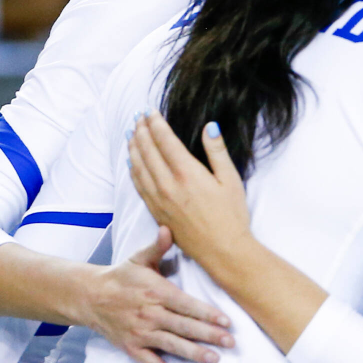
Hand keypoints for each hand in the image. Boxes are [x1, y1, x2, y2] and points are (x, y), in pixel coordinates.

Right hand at [84, 225, 233, 362]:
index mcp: (156, 293)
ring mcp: (141, 333)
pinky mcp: (132, 348)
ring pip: (171, 345)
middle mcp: (150, 314)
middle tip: (231, 342)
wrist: (89, 297)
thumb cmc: (121, 277)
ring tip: (215, 359)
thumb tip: (168, 228)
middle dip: (208, 335)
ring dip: (194, 353)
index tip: (227, 321)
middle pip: (183, 327)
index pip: (186, 305)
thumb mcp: (138, 259)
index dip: (206, 313)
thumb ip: (157, 247)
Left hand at [128, 111, 250, 273]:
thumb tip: (209, 126)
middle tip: (138, 117)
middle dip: (141, 131)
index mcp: (187, 173)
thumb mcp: (231, 180)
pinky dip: (132, 170)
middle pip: (148, 151)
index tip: (151, 111)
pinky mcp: (156, 212)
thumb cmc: (232, 216)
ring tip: (131, 133)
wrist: (222, 251)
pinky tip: (131, 162)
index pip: (165, 141)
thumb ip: (217, 152)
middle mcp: (168, 184)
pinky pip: (138, 185)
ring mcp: (159, 199)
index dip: (156, 123)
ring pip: (139, 167)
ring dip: (133, 147)